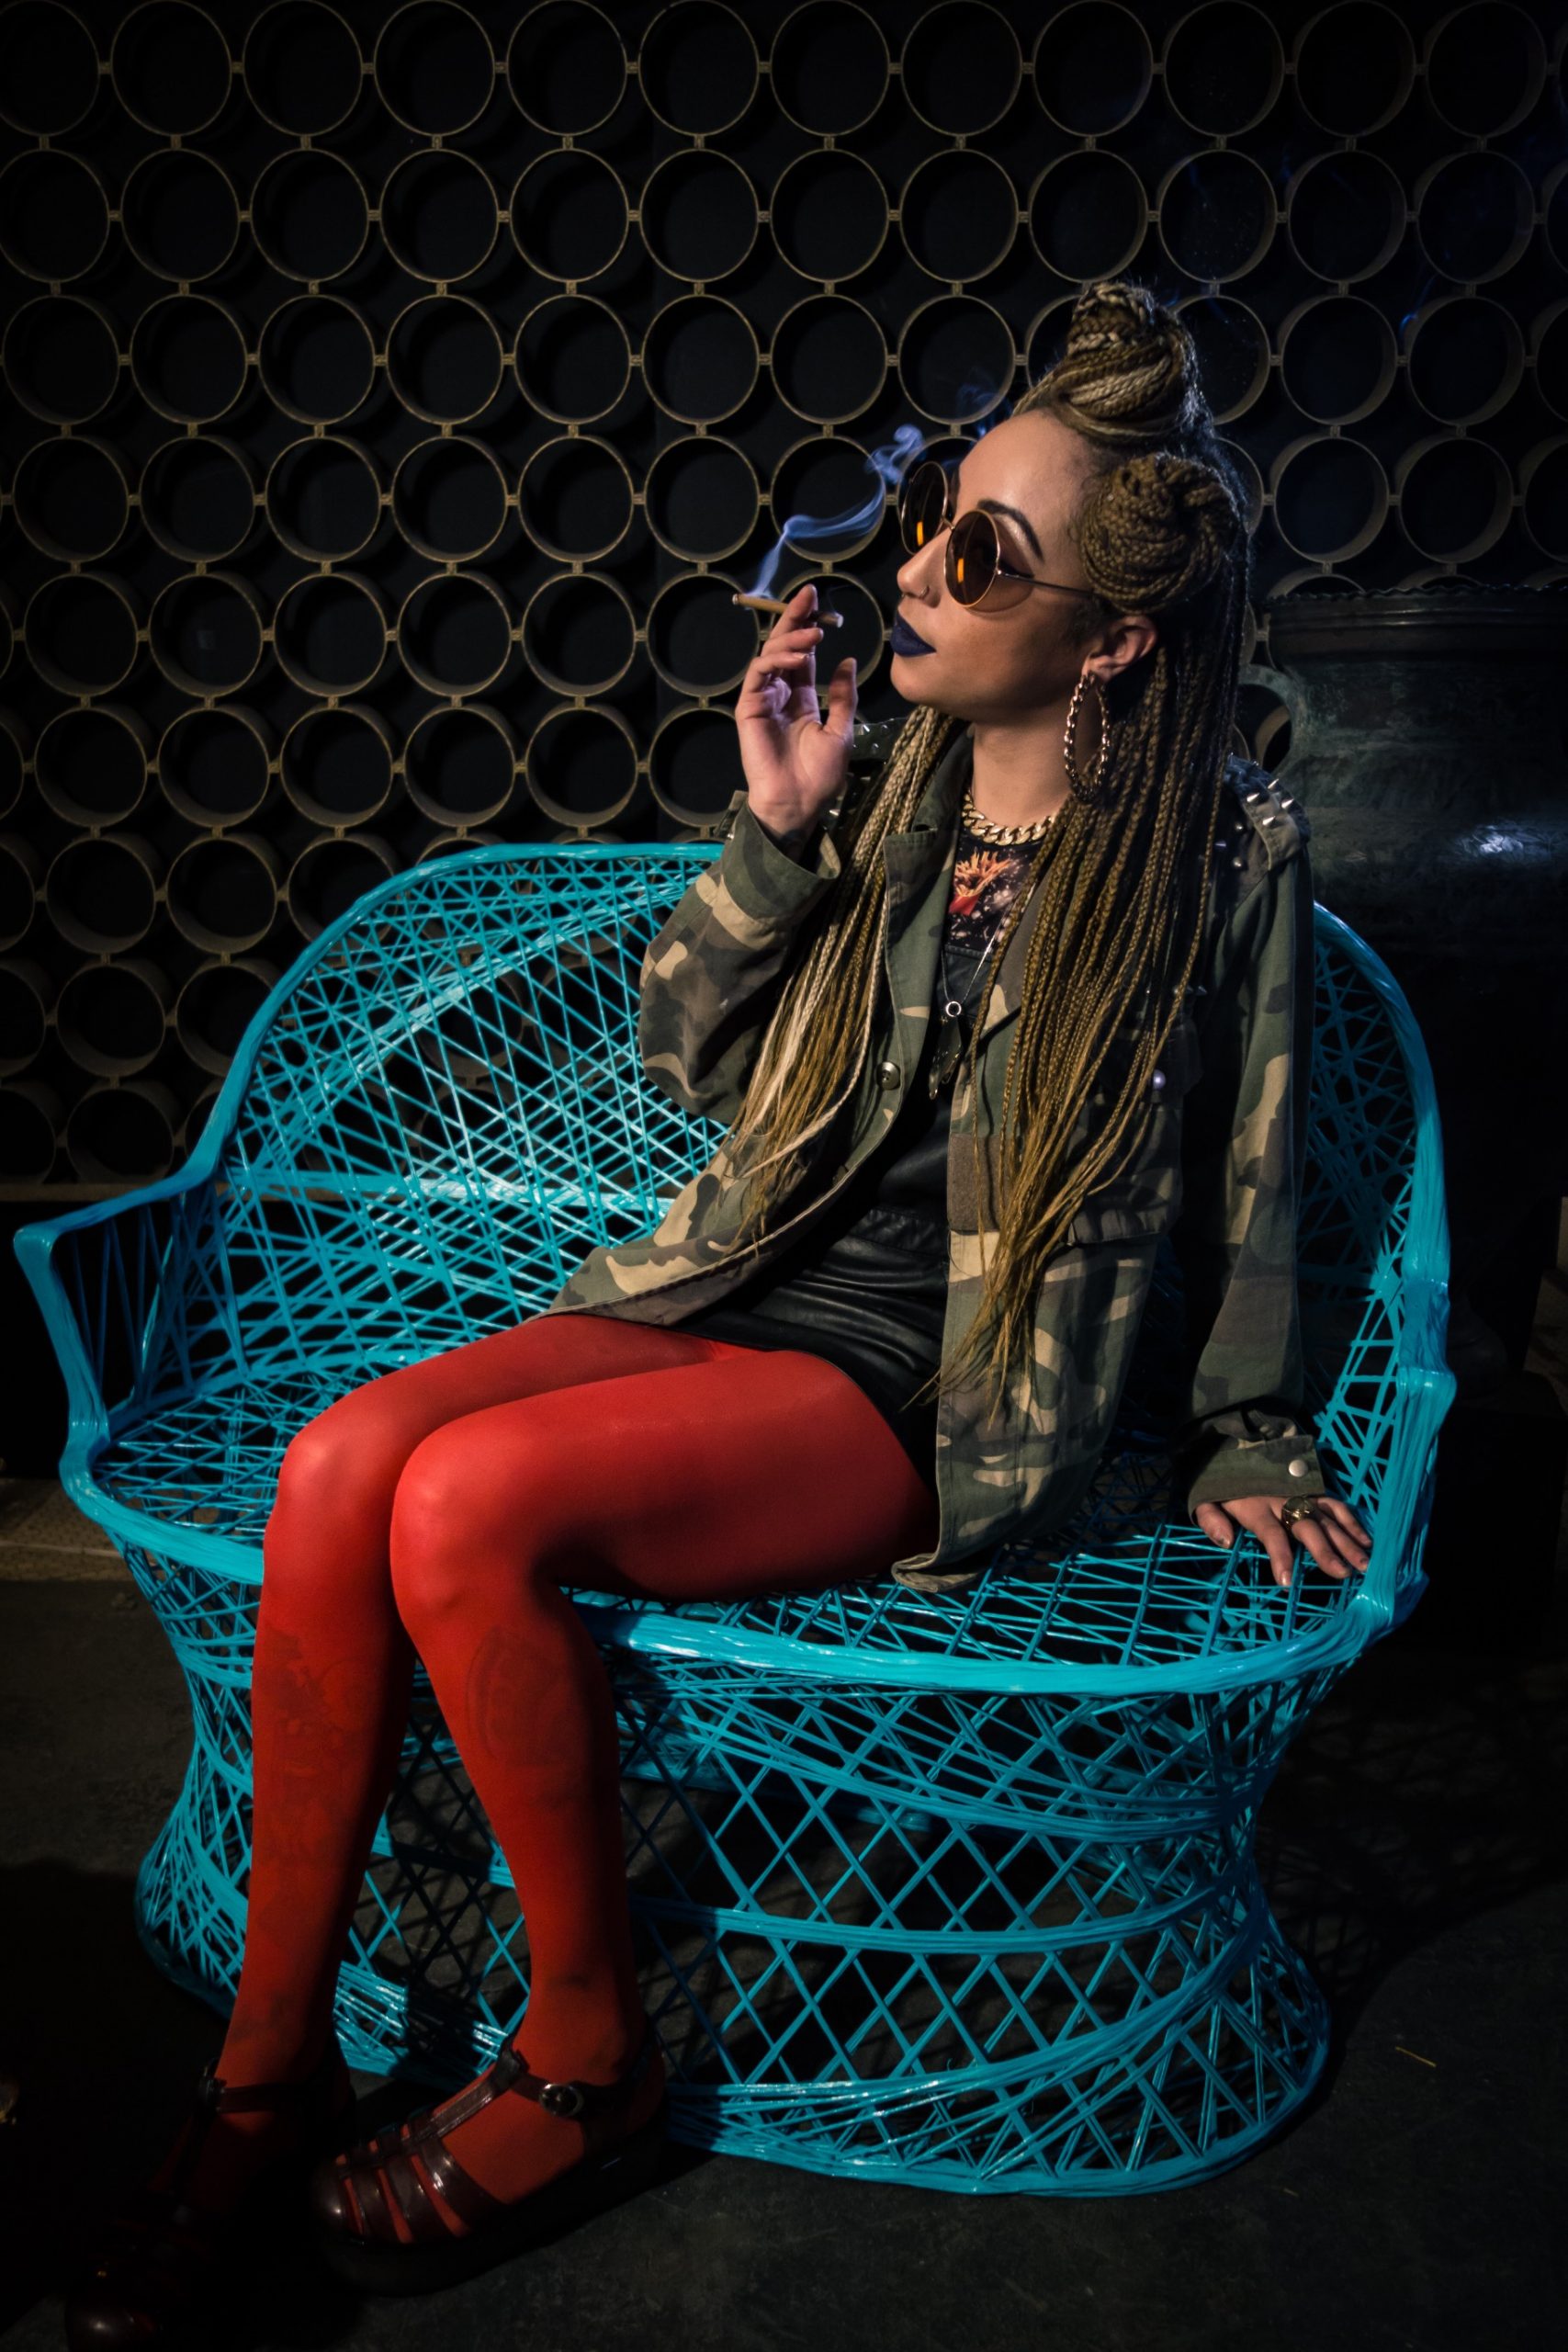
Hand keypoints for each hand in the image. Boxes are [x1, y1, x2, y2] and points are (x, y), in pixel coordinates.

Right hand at [733, 580, 856, 842]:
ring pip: (770, 655)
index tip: (818, 602)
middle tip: (808, 595)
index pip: (802, 654)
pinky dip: (777, 660)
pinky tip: (796, 655)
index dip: (808, 627)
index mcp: (801, 698)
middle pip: (784, 647)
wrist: (798, 802)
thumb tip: (847, 659)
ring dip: (791, 638)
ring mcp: (763, 699)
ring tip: (814, 632)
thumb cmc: (820, 775)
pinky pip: (759, 674)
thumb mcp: (841, 730)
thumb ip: (843, 695)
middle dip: (795, 618)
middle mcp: (780, 694)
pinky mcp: (749, 708)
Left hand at [1193, 1492, 1371, 1589]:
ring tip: (1363, 1563)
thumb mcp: (1206, 1500)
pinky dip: (1351, 1521)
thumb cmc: (1222, 1486)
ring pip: (1327, 1517)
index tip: (1286, 1581)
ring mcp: (1300, 1495)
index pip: (1271, 1535)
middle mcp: (1283, 1501)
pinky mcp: (1311, 1490)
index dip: (1280, 1557)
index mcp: (1256, 1508)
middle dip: (1325, 1551)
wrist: (1234, 1449)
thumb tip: (1225, 1542)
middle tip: (1343, 1573)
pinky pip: (1334, 1504)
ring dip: (1347, 1539)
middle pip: (1307, 1527)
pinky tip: (1365, 1541)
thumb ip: (1211, 1520)